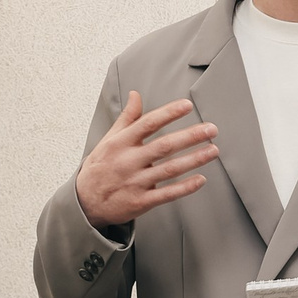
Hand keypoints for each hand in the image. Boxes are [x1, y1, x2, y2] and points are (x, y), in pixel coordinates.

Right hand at [75, 92, 218, 230]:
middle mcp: (129, 161)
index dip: (169, 113)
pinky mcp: (141, 202)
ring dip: (194, 159)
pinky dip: (185, 187)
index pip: (148, 124)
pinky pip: (167, 194)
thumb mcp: (109, 140)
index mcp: (121, 143)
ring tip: (213, 150)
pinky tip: (201, 179)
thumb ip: (126, 118)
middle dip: (190, 136)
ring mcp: (135, 182)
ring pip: (170, 169)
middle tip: (211, 129)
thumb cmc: (100, 167)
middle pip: (164, 146)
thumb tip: (136, 94)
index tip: (187, 105)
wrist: (85, 203)